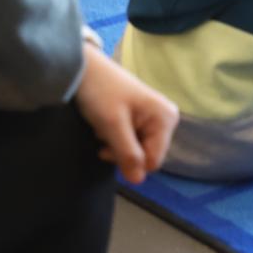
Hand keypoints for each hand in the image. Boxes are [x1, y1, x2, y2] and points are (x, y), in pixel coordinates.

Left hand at [74, 46, 178, 184]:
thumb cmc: (101, 94)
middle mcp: (166, 118)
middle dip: (122, 152)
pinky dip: (116, 138)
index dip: (129, 161)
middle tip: (105, 136)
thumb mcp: (113, 126)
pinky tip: (107, 125)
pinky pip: (132, 140)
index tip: (110, 147)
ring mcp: (154, 118)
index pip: (152, 161)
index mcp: (165, 118)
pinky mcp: (143, 117)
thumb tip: (139, 182)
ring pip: (137, 149)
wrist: (86, 70)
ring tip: (104, 128)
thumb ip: (128, 154)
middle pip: (145, 156)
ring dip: (116, 145)